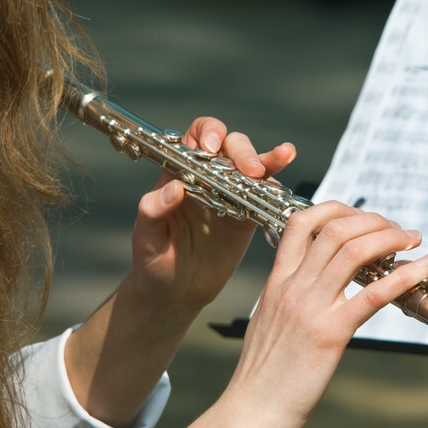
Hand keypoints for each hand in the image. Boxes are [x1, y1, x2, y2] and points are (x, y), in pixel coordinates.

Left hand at [128, 117, 295, 309]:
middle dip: (242, 151)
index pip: (195, 138)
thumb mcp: (145, 239)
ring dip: (266, 160)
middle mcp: (207, 178)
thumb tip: (174, 188)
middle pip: (230, 146)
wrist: (175, 294)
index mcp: (179, 174)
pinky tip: (282, 187)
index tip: (211, 150)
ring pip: (252, 165)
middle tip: (249, 171)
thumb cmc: (152, 263)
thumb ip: (152, 211)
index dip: (207, 134)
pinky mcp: (247, 217)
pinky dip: (276, 188)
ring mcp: (230, 195)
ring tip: (279, 159)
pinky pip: (265, 197)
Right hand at [221, 201, 427, 427]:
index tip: (363, 217)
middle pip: (335, 229)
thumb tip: (316, 290)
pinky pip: (372, 295)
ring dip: (391, 238)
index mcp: (277, 282)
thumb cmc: (262, 377)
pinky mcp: (330, 334)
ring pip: (354, 251)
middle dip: (374, 220)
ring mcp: (310, 308)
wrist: (250, 412)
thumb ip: (290, 299)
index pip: (301, 222)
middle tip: (398, 231)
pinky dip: (404, 276)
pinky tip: (423, 268)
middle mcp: (292, 287)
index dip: (337, 209)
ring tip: (412, 241)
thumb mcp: (269, 323)